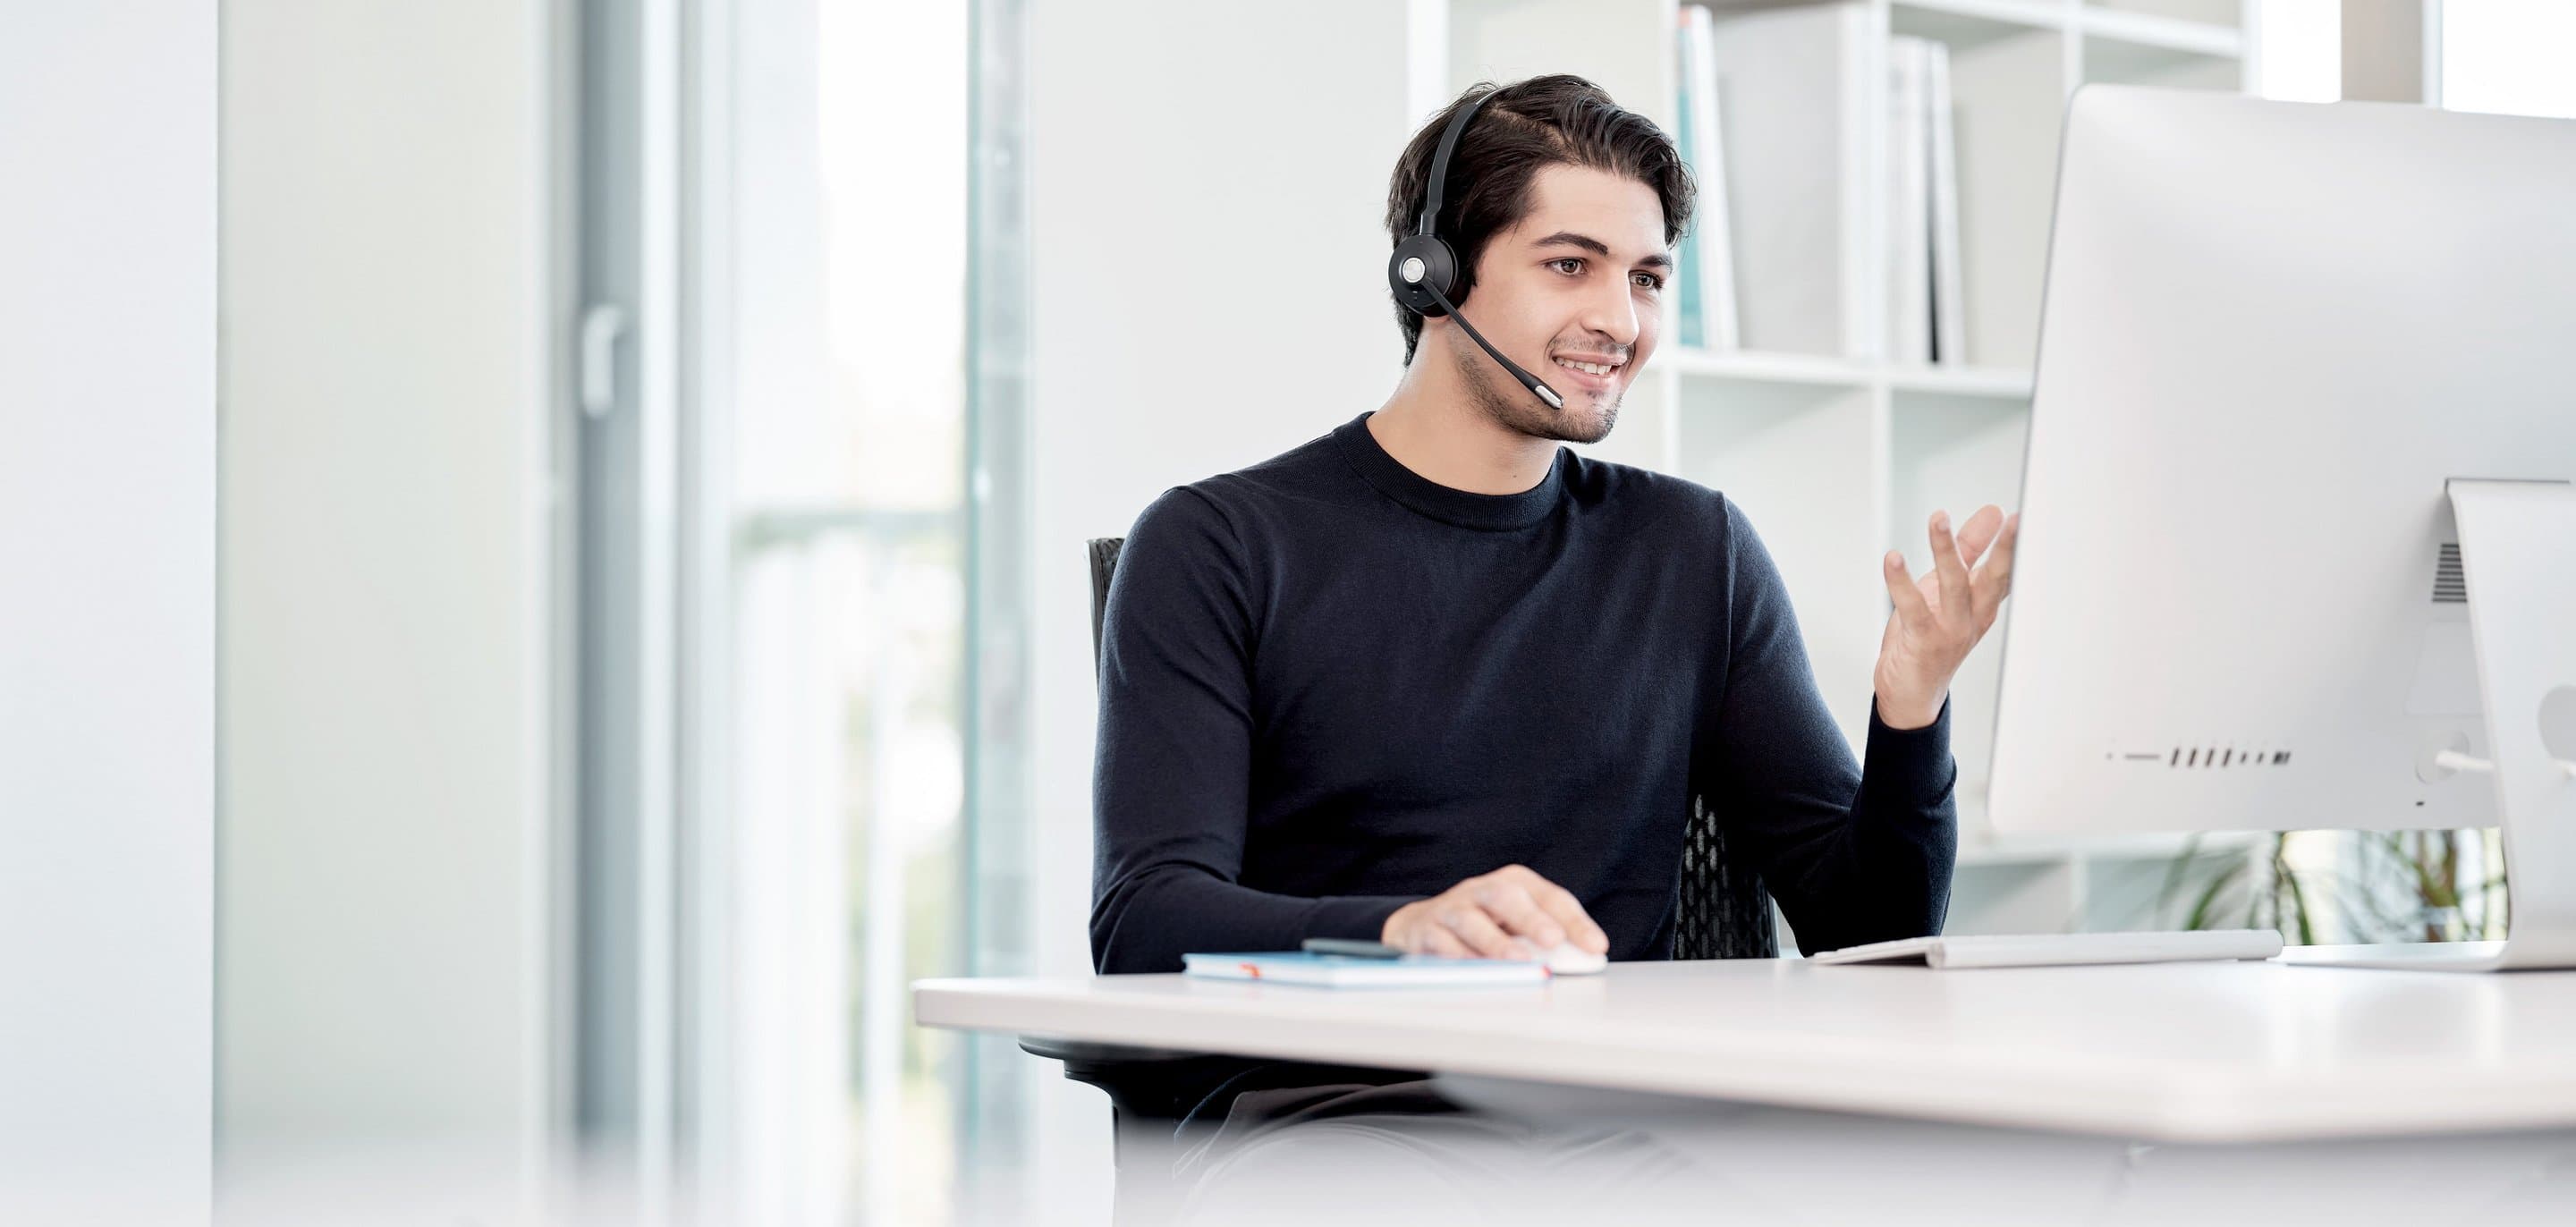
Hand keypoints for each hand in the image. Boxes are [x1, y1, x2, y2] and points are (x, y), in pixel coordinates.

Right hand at [1381, 864, 1610, 959]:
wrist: (1420, 928)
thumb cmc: (1482, 929)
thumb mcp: (1516, 930)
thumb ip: (1546, 943)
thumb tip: (1582, 961)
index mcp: (1514, 884)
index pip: (1549, 897)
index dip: (1574, 921)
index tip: (1595, 946)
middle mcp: (1482, 890)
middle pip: (1507, 896)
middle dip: (1532, 919)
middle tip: (1553, 940)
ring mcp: (1451, 908)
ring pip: (1471, 919)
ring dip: (1496, 942)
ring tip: (1518, 960)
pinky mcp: (1425, 930)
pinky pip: (1442, 944)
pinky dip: (1461, 959)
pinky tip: (1479, 972)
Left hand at [1875, 505, 2019, 729]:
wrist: (1910, 693)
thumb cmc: (1930, 636)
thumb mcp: (1948, 588)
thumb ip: (1968, 550)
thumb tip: (1991, 514)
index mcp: (1983, 604)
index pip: (2006, 570)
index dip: (2015, 545)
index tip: (2023, 517)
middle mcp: (1974, 617)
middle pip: (1994, 579)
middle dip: (2006, 549)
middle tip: (2014, 520)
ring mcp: (1951, 630)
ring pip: (1954, 586)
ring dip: (1946, 550)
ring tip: (1939, 518)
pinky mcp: (1923, 641)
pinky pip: (1913, 607)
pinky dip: (1901, 582)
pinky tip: (1893, 559)